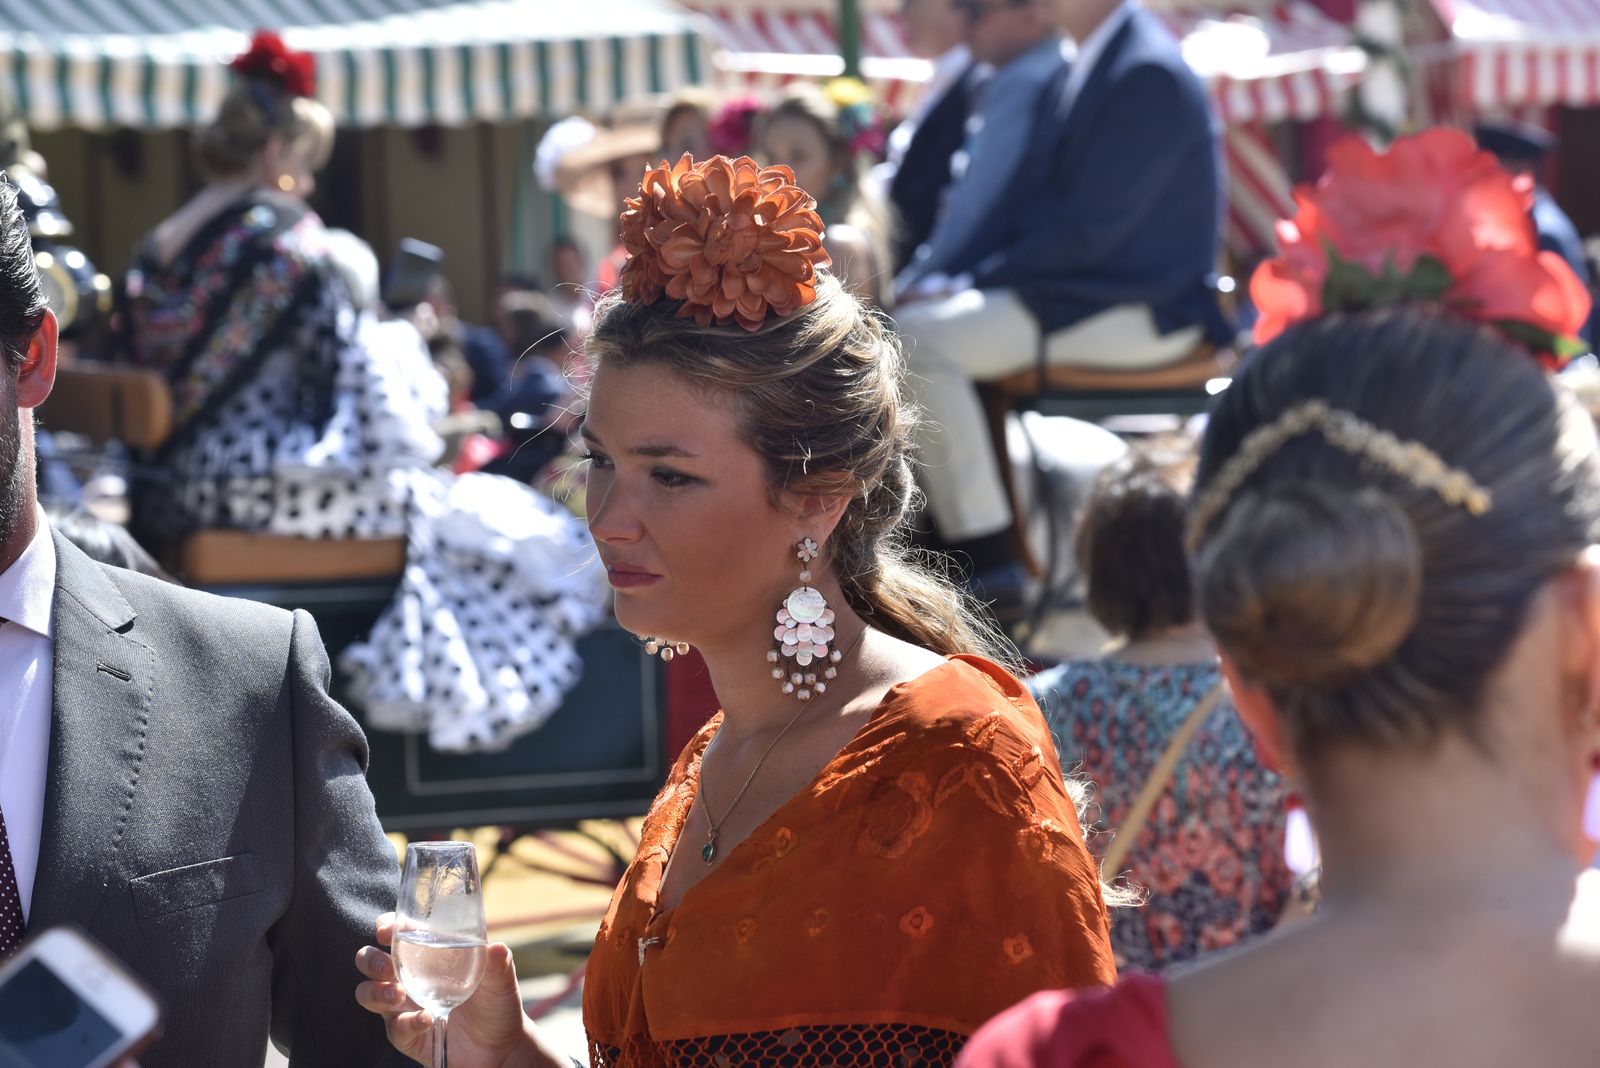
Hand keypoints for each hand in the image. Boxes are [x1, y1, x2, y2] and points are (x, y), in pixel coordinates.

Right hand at [354, 913, 563, 1067]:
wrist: (501, 1045)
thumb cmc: (496, 1002)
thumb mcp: (501, 979)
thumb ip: (499, 962)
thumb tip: (496, 948)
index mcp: (425, 954)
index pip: (394, 932)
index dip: (385, 926)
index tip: (386, 930)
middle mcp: (408, 977)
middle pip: (369, 961)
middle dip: (371, 961)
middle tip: (387, 967)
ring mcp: (404, 1007)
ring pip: (368, 994)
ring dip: (377, 992)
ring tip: (399, 995)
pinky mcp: (408, 1034)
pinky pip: (395, 1029)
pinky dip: (408, 1023)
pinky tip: (428, 1019)